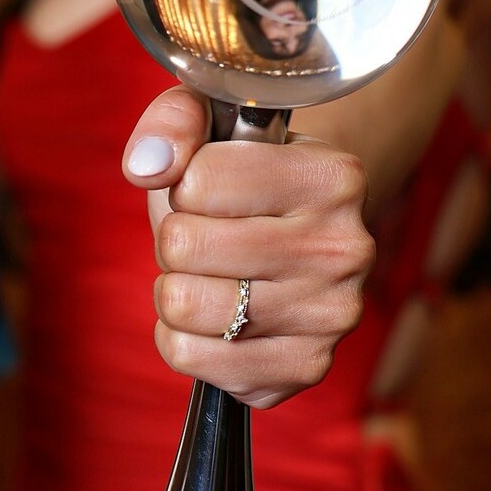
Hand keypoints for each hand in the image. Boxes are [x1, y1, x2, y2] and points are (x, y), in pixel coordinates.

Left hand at [123, 87, 371, 407]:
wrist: (298, 242)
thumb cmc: (243, 181)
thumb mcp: (215, 128)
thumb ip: (175, 121)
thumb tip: (146, 166)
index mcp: (333, 176)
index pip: (198, 180)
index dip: (184, 184)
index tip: (211, 188)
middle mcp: (344, 249)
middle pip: (184, 243)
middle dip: (176, 238)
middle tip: (207, 238)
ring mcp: (329, 317)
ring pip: (182, 304)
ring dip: (176, 288)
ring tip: (212, 275)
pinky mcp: (302, 368)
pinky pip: (188, 356)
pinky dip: (181, 337)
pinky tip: (216, 319)